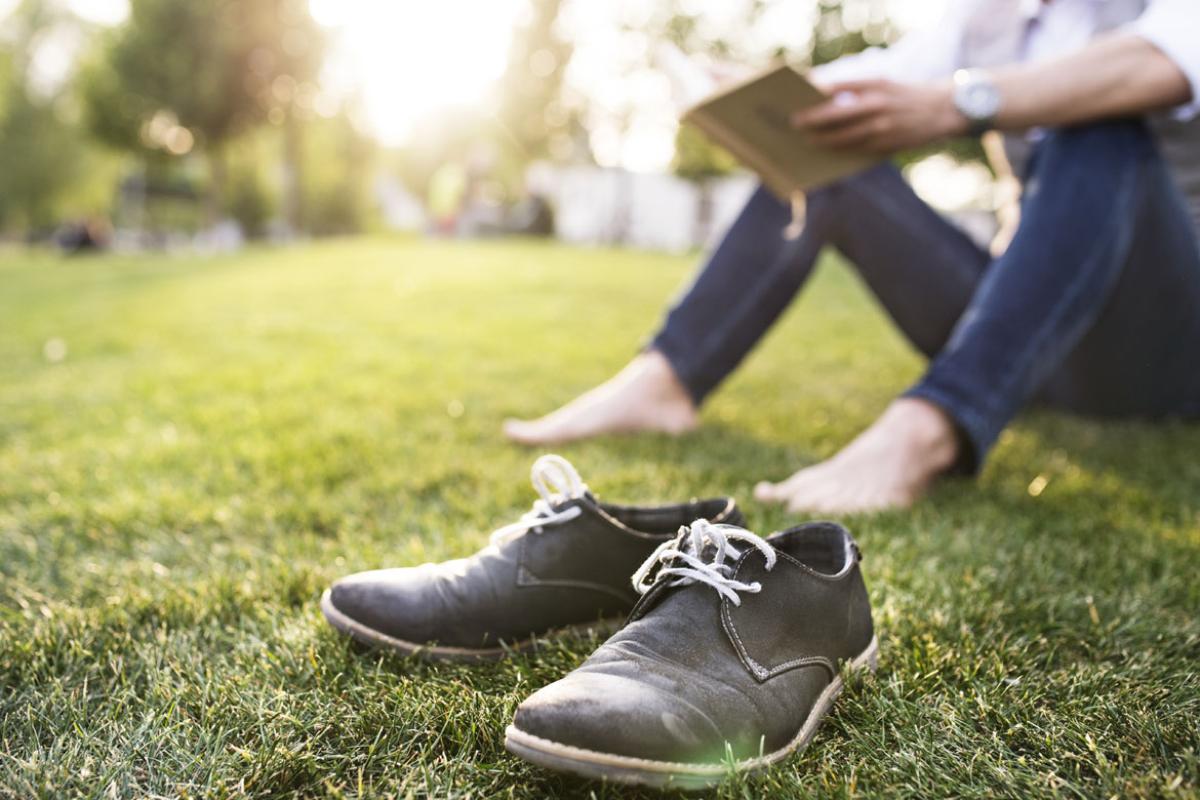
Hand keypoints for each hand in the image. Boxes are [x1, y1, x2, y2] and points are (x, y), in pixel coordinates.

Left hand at [791, 79, 967, 153]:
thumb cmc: (905, 96)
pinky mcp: (888, 143)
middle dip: (813, 120)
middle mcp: (879, 104)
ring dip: (824, 139)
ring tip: (809, 141)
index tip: (798, 99)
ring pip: (846, 136)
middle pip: (837, 114)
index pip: (838, 88)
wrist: (943, 110)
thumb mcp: (884, 85)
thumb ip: (858, 92)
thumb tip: (825, 103)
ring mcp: (884, 126)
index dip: (816, 95)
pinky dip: (842, 150)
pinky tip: (830, 150)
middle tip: (795, 123)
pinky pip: (859, 149)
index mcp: (876, 84)